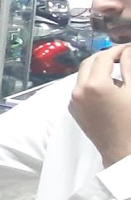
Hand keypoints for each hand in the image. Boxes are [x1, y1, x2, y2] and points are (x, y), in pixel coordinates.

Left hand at [69, 45, 130, 167]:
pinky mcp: (73, 109)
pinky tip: (108, 87)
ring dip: (97, 69)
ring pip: (82, 75)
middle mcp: (79, 91)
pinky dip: (91, 82)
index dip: (117, 50)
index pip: (104, 57)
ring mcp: (74, 101)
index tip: (127, 48)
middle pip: (89, 63)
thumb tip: (127, 51)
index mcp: (95, 85)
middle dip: (104, 57)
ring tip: (116, 71)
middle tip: (121, 56)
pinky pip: (80, 88)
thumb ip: (129, 67)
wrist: (122, 151)